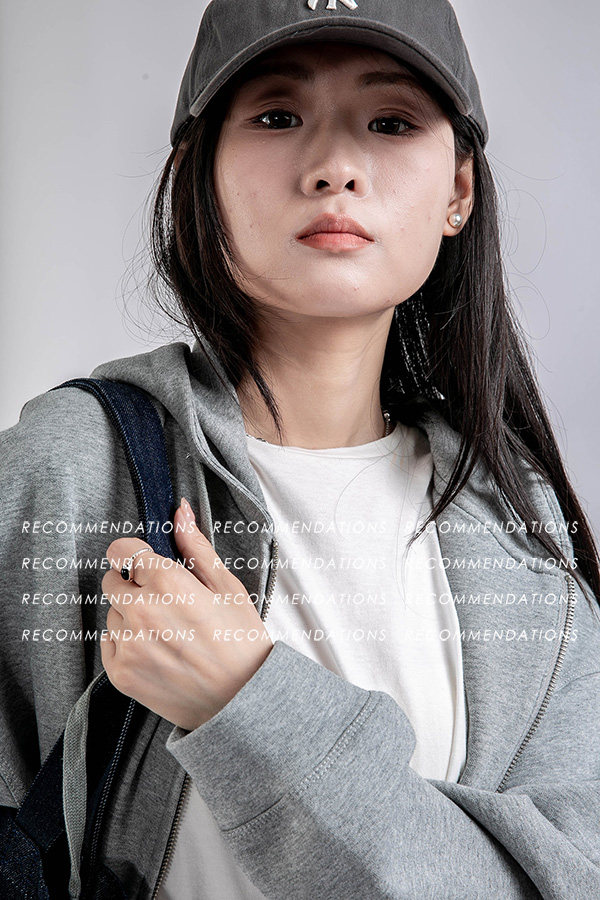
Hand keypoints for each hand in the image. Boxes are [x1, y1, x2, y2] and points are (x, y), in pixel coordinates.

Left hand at [100, 497, 273, 730]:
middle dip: (133, 585)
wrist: (240, 702)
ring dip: (130, 616)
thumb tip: (180, 511)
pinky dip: (127, 644)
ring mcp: (127, 643)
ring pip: (112, 613)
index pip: (122, 550)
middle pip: (112, 580)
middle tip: (166, 604)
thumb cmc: (241, 642)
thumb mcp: (227, 587)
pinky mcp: (120, 672)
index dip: (135, 555)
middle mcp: (140, 610)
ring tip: (168, 633)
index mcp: (167, 582)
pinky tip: (159, 652)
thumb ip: (196, 547)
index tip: (146, 565)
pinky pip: (109, 643)